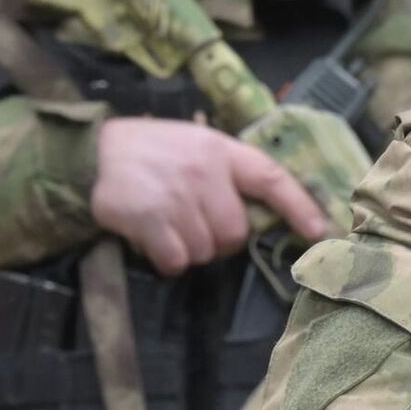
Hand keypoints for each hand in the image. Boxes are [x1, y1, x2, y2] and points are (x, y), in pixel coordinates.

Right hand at [91, 116, 327, 273]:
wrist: (90, 152)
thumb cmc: (153, 154)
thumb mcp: (196, 148)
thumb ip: (230, 176)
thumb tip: (266, 220)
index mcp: (221, 150)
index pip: (272, 179)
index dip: (300, 208)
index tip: (320, 233)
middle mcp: (203, 171)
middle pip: (236, 233)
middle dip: (219, 238)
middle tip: (192, 222)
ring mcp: (177, 196)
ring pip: (206, 251)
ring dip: (190, 248)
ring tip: (167, 223)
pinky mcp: (150, 219)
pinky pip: (177, 261)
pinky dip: (167, 259)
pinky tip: (152, 238)